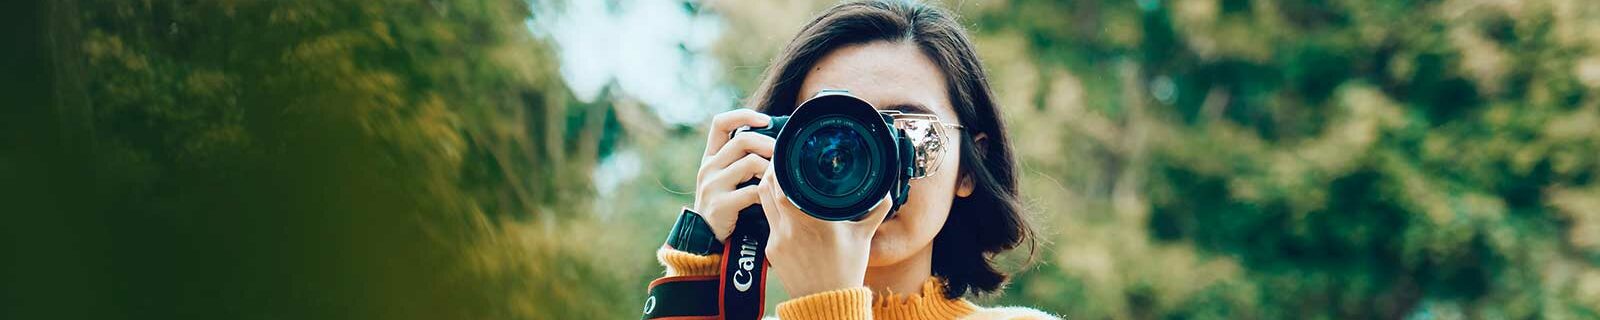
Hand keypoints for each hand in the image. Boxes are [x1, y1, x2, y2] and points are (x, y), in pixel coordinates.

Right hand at [692, 109, 775, 240]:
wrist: (706, 239)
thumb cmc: (727, 204)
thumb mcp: (728, 178)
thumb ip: (742, 160)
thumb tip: (777, 142)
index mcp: (710, 157)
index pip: (721, 123)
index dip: (744, 115)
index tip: (766, 120)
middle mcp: (709, 167)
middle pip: (742, 140)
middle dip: (768, 144)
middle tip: (783, 155)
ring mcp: (712, 185)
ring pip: (750, 163)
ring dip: (771, 169)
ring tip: (779, 179)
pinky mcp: (720, 204)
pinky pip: (752, 191)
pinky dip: (767, 193)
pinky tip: (772, 198)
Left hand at [758, 166, 892, 296]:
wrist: (827, 302)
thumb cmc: (846, 270)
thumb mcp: (864, 236)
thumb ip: (875, 210)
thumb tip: (886, 190)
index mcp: (815, 221)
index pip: (785, 186)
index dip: (781, 167)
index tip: (788, 155)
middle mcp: (791, 229)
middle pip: (767, 188)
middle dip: (771, 170)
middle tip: (781, 160)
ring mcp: (777, 239)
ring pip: (762, 201)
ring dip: (767, 186)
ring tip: (777, 176)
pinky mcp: (770, 250)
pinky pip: (767, 219)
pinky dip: (771, 207)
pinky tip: (780, 203)